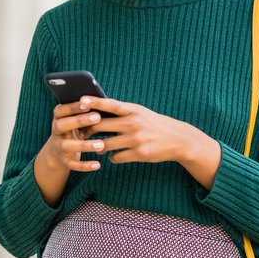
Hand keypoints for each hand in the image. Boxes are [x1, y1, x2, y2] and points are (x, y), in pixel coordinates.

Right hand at [42, 100, 106, 172]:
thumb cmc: (73, 130)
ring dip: (84, 145)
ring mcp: (59, 147)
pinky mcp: (64, 161)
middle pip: (63, 125)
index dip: (73, 107)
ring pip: (68, 146)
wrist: (57, 153)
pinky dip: (85, 166)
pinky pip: (73, 164)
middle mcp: (56, 132)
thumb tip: (102, 104)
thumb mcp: (74, 120)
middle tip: (97, 117)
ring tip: (101, 144)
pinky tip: (97, 164)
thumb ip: (84, 113)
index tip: (87, 103)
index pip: (61, 110)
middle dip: (79, 121)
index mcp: (58, 118)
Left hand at [79, 96, 221, 189]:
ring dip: (98, 147)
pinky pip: (116, 157)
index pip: (110, 104)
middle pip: (101, 126)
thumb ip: (121, 111)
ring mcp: (136, 140)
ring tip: (96, 146)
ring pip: (105, 145)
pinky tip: (113, 156)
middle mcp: (134, 123)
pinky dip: (112, 157)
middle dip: (88, 130)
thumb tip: (97, 110)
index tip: (81, 100)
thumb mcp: (140, 112)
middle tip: (81, 132)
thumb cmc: (153, 123)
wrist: (177, 139)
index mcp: (133, 110)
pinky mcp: (139, 154)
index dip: (94, 102)